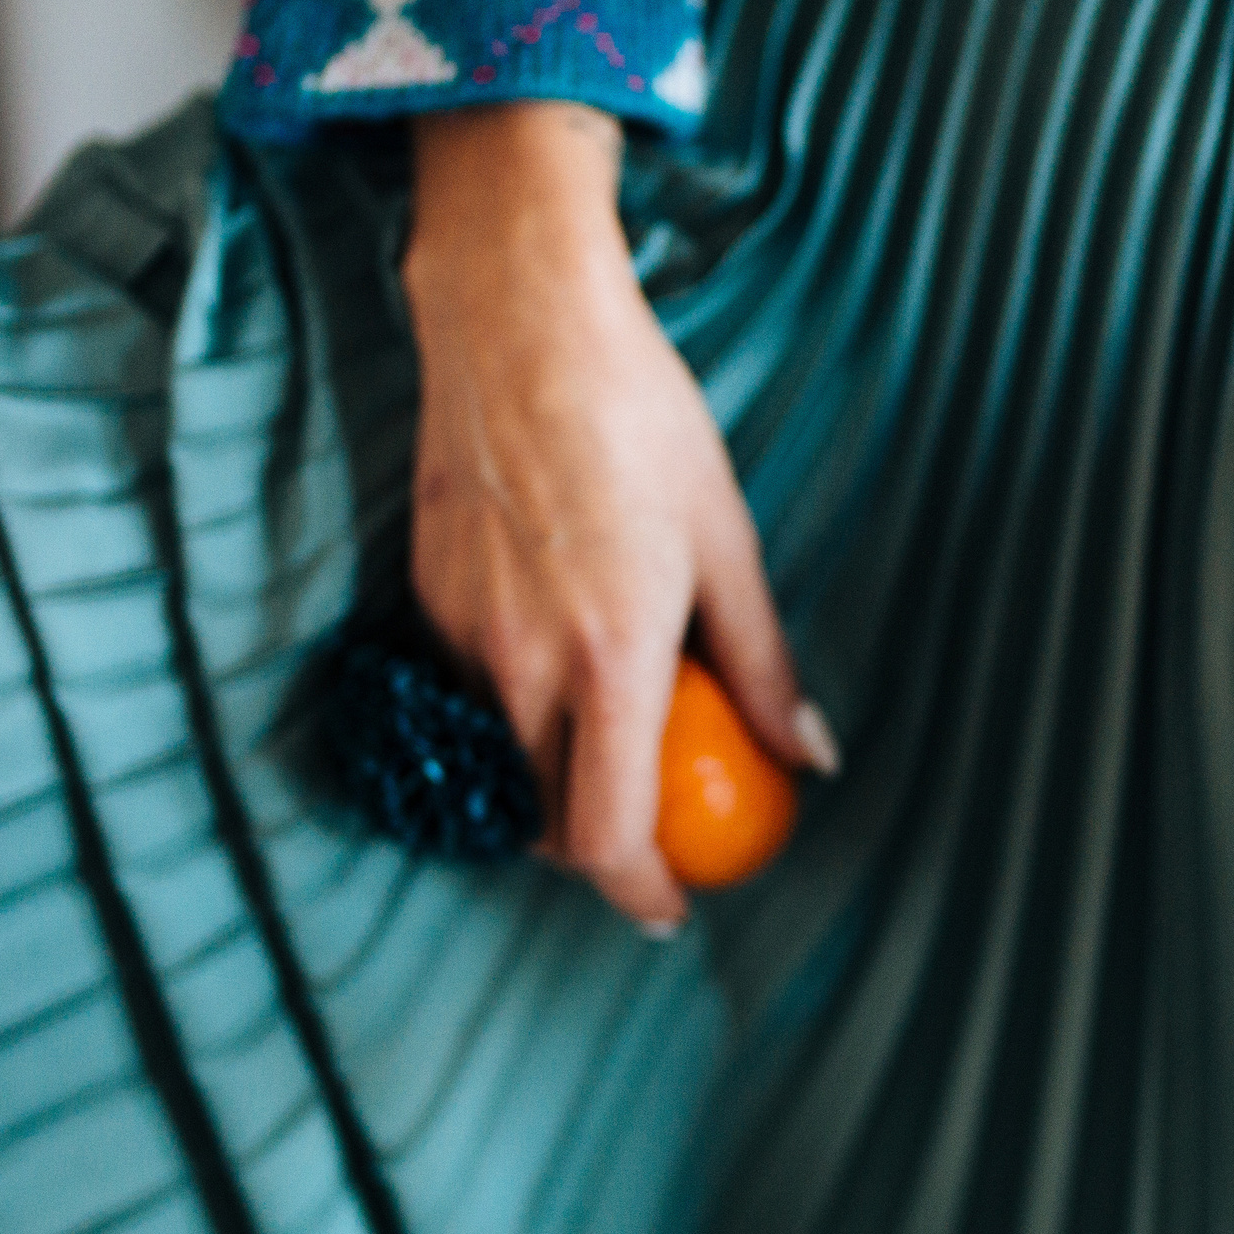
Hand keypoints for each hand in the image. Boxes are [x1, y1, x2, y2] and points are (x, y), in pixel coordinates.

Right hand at [401, 102, 836, 930]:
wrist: (518, 325)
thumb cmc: (642, 422)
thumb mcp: (728, 543)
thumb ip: (761, 663)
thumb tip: (810, 754)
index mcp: (611, 658)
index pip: (608, 835)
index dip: (640, 893)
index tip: (671, 909)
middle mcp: (524, 664)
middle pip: (544, 822)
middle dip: (597, 852)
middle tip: (651, 837)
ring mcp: (462, 636)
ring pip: (498, 766)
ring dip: (548, 789)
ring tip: (604, 754)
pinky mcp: (423, 602)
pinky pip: (464, 702)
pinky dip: (507, 723)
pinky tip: (551, 678)